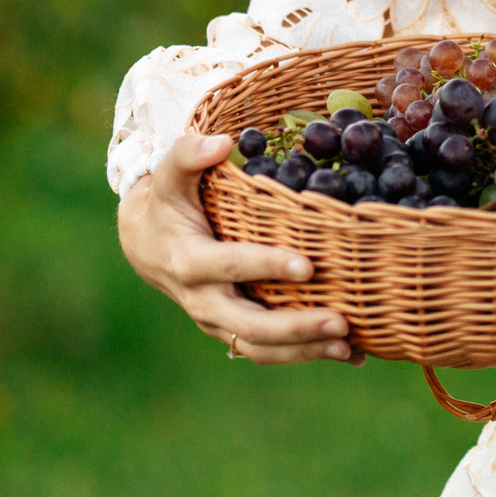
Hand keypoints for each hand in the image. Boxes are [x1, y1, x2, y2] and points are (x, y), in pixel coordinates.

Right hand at [118, 132, 357, 364]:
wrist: (146, 243)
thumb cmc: (167, 200)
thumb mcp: (169, 174)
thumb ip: (188, 154)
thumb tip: (222, 142)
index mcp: (189, 261)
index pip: (230, 266)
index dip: (267, 267)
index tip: (308, 265)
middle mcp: (202, 300)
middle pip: (248, 325)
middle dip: (295, 328)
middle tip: (342, 323)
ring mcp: (216, 322)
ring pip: (259, 347)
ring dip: (305, 350)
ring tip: (349, 347)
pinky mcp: (232, 331)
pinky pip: (265, 351)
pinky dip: (305, 355)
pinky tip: (349, 353)